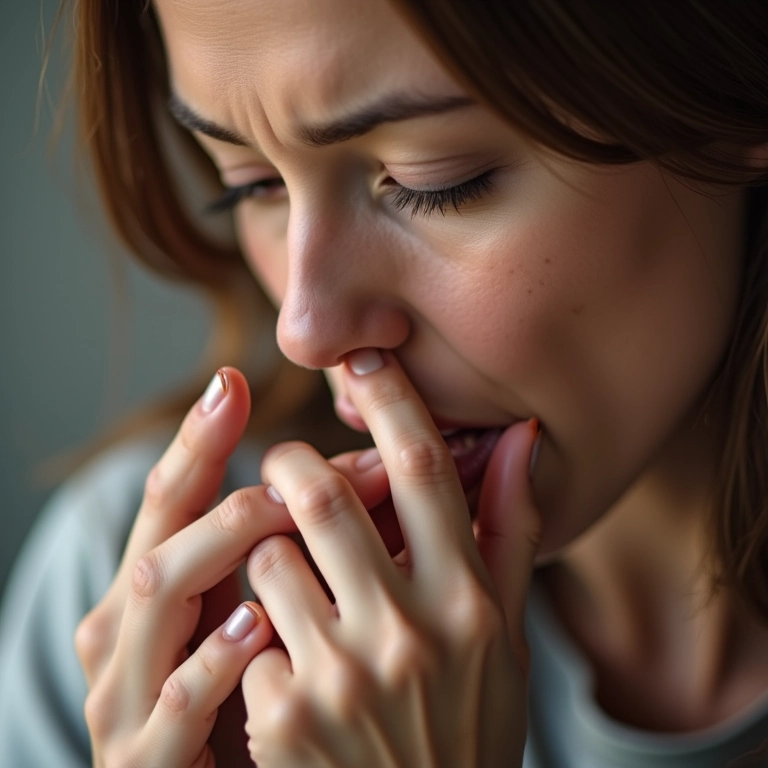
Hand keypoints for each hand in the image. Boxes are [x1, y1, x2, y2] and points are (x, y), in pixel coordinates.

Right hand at [75, 368, 289, 767]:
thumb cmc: (253, 695)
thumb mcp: (271, 609)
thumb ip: (309, 543)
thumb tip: (381, 463)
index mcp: (160, 585)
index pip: (174, 496)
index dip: (200, 438)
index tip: (232, 381)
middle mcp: (130, 626)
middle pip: (162, 530)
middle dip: (232, 484)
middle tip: (297, 462)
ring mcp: (129, 691)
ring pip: (158, 595)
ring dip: (219, 545)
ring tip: (276, 512)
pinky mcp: (146, 756)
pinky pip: (175, 700)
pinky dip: (213, 657)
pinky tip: (256, 624)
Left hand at [242, 350, 540, 766]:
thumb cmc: (468, 723)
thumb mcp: (505, 635)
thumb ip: (509, 531)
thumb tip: (520, 437)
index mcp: (470, 601)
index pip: (425, 468)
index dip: (391, 400)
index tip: (365, 358)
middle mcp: (411, 632)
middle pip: (324, 496)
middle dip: (292, 466)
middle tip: (287, 467)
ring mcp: (344, 678)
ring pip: (269, 556)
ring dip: (268, 548)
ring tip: (285, 571)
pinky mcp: (286, 719)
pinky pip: (246, 630)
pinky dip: (252, 626)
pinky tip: (277, 658)